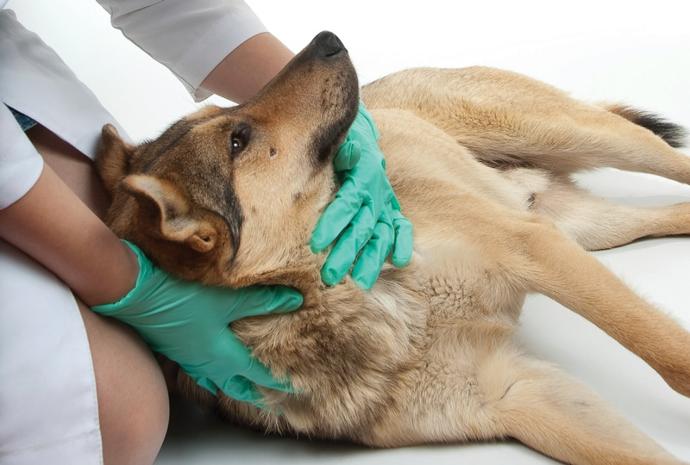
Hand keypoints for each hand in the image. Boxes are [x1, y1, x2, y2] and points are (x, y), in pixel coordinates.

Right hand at [92, 241, 302, 406]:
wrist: (136, 294)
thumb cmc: (183, 299)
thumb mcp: (228, 300)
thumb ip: (262, 301)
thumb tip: (295, 300)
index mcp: (221, 355)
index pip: (255, 374)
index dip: (274, 382)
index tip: (289, 390)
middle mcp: (204, 362)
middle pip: (232, 384)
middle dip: (250, 393)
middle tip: (265, 401)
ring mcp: (186, 356)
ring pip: (211, 378)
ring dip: (227, 384)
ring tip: (236, 388)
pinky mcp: (172, 345)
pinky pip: (194, 367)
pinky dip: (205, 371)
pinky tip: (203, 365)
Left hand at [311, 103, 412, 288]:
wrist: (358, 134)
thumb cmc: (339, 142)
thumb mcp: (338, 139)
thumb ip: (342, 149)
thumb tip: (347, 154)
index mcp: (363, 176)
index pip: (348, 202)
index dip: (334, 223)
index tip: (316, 245)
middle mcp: (377, 192)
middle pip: (363, 226)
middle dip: (347, 252)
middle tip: (330, 276)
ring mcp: (385, 202)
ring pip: (381, 234)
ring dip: (372, 259)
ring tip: (361, 283)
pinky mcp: (390, 209)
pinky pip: (402, 227)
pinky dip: (404, 243)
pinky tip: (401, 261)